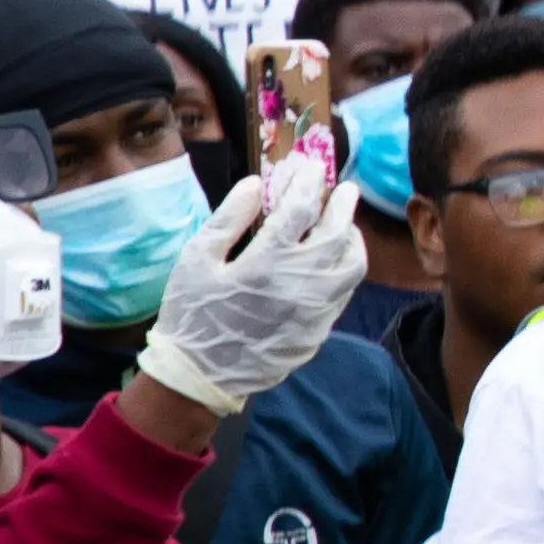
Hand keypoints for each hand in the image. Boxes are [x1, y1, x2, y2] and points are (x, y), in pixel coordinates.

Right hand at [140, 159, 366, 416]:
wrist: (199, 376)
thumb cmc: (192, 314)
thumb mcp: (197, 261)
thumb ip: (228, 219)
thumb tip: (256, 183)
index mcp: (267, 262)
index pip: (300, 210)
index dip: (306, 183)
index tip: (309, 167)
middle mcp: (301, 284)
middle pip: (337, 233)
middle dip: (342, 205)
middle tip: (344, 188)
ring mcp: (316, 310)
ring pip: (352, 264)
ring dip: (351, 238)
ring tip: (344, 224)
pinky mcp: (320, 330)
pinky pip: (345, 292)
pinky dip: (346, 268)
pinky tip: (335, 260)